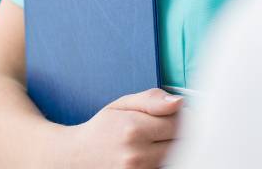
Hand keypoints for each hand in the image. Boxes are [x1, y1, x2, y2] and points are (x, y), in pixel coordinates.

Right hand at [64, 88, 183, 168]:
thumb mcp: (122, 104)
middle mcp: (137, 154)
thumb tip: (178, 102)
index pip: (178, 122)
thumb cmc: (103, 128)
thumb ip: (151, 100)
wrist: (79, 156)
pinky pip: (163, 166)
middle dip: (178, 131)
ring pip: (174, 155)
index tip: (176, 113)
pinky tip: (152, 151)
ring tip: (155, 139)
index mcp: (133, 128)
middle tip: (165, 126)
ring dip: (171, 146)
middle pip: (180, 141)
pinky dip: (163, 158)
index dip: (181, 116)